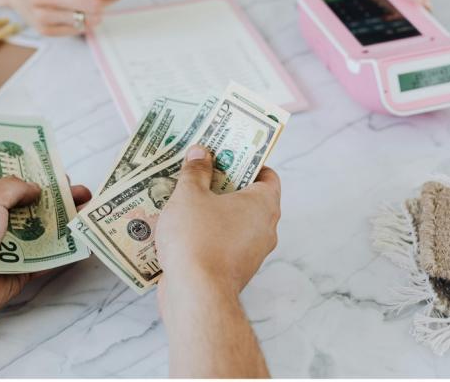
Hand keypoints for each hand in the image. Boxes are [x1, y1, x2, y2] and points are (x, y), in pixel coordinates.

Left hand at [0, 177, 91, 332]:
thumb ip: (14, 188)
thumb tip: (35, 188)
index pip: (9, 186)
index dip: (33, 178)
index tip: (57, 174)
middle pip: (29, 209)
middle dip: (56, 200)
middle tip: (81, 193)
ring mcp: (3, 250)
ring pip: (39, 234)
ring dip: (63, 225)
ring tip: (88, 212)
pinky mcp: (14, 274)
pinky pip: (42, 261)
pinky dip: (60, 252)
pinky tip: (80, 242)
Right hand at [155, 146, 280, 301]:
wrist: (196, 296)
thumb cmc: (197, 239)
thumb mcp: (189, 196)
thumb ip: (195, 171)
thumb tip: (200, 153)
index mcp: (263, 204)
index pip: (267, 174)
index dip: (247, 161)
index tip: (225, 154)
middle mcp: (265, 228)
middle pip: (248, 197)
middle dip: (224, 184)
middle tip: (199, 171)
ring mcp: (252, 253)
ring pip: (234, 222)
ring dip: (213, 211)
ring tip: (184, 198)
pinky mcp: (234, 271)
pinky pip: (223, 244)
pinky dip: (208, 234)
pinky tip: (182, 228)